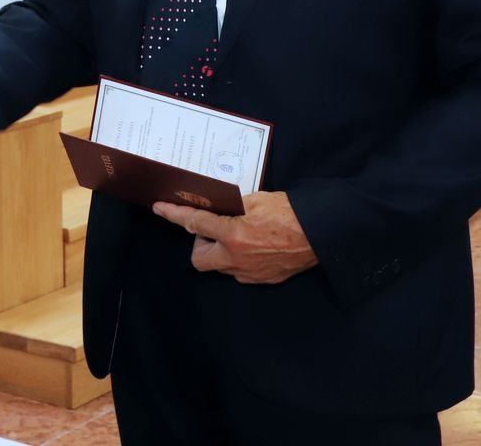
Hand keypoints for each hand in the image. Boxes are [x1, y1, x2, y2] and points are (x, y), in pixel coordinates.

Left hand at [152, 190, 317, 284]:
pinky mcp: (262, 280)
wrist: (321, 234)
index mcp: (232, 234)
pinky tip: (254, 248)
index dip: (174, 215)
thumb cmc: (289, 212)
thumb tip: (215, 207)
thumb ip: (231, 207)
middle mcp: (236, 258)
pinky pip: (240, 272)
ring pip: (220, 266)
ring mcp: (248, 272)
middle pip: (198, 258)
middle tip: (214, 229)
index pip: (194, 223)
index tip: (159, 208)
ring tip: (239, 237)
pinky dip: (239, 260)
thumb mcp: (256, 200)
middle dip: (200, 244)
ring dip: (221, 252)